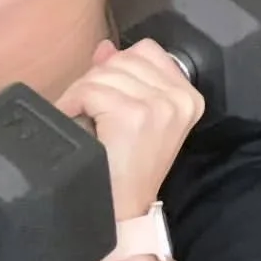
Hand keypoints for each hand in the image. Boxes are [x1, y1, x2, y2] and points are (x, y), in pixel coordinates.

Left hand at [54, 40, 203, 220]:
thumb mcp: (133, 117)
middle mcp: (180, 98)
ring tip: (79, 118)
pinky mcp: (135, 115)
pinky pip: (90, 90)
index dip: (117, 67)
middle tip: (86, 110)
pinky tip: (73, 121)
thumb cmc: (127, 170)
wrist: (122, 213)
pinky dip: (72, 103)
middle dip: (96, 80)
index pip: (147, 51)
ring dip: (81, 94)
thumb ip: (123, 78)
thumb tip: (105, 48)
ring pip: (103, 74)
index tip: (105, 94)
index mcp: (188, 96)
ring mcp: (160, 106)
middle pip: (123, 59)